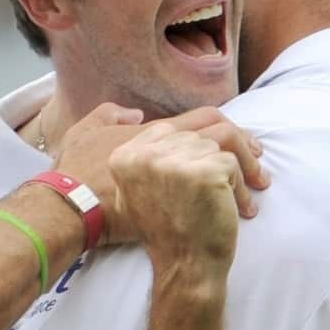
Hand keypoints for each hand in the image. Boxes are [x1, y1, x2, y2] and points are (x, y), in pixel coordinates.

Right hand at [54, 105, 267, 245]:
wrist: (71, 214)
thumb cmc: (78, 191)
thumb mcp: (81, 141)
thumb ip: (107, 120)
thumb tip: (135, 115)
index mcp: (144, 135)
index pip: (190, 122)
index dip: (215, 129)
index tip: (230, 142)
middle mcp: (163, 141)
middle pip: (215, 126)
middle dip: (241, 140)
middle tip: (257, 156)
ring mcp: (179, 157)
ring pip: (228, 145)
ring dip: (248, 164)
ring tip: (258, 184)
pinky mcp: (198, 176)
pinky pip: (232, 171)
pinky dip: (243, 188)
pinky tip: (244, 210)